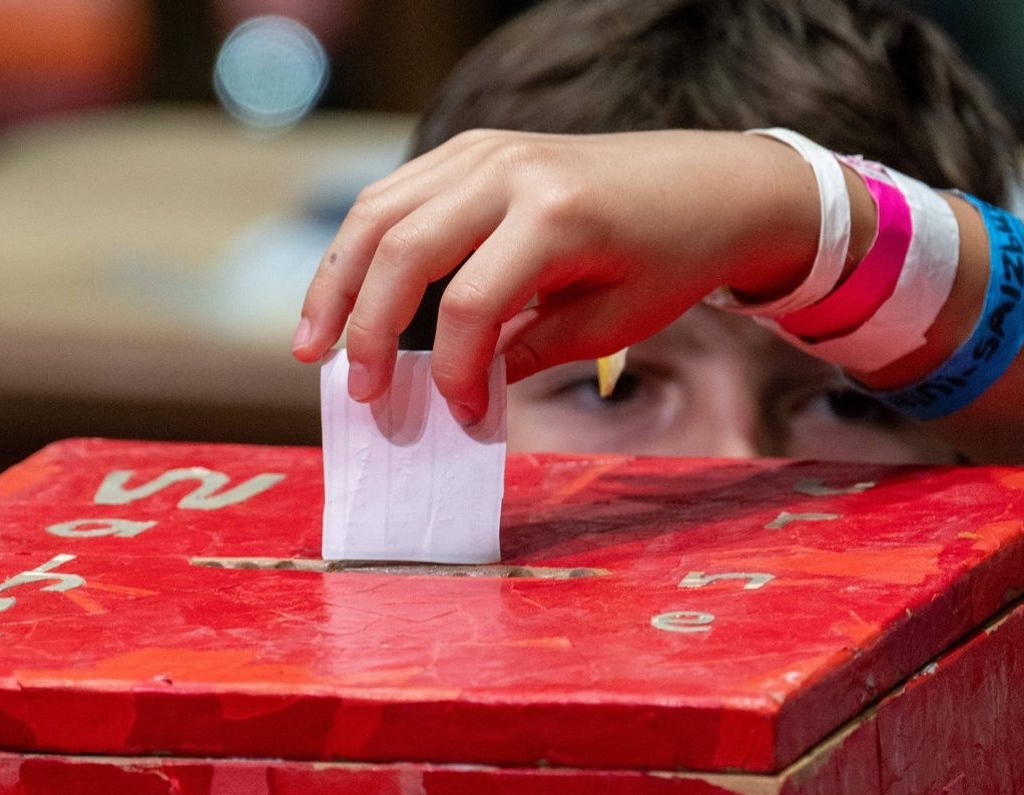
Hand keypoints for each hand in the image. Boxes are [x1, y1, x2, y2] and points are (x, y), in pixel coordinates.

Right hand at [294, 129, 818, 422]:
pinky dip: (360, 248)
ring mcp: (484, 150)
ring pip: (377, 214)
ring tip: (312, 346)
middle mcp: (510, 170)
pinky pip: (393, 195)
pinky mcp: (471, 148)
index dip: (451, 372)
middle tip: (356, 394)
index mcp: (556, 216)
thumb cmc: (671, 257)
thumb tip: (454, 393)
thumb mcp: (610, 321)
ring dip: (335, 283)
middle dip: (366, 330)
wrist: (712, 182)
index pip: (469, 304)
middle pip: (402, 251)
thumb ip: (524, 351)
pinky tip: (345, 298)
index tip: (461, 418)